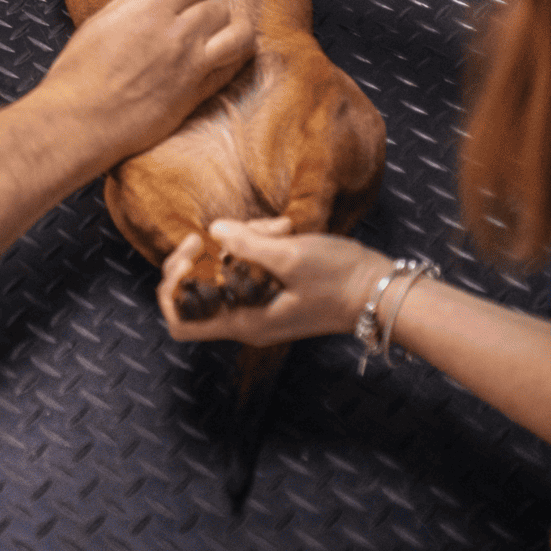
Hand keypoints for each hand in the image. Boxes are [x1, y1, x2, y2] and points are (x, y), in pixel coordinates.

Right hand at [36, 0, 254, 169]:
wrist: (78, 123)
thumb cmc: (78, 75)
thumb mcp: (99, 21)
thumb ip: (132, 0)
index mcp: (151, 9)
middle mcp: (178, 33)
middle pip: (218, 6)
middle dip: (209, 6)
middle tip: (198, 14)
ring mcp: (191, 66)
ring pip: (240, 36)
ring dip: (233, 30)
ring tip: (220, 34)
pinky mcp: (196, 95)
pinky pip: (231, 69)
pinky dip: (232, 58)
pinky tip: (221, 58)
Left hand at [158, 219, 394, 346]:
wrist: (378, 291)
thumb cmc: (338, 279)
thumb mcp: (291, 257)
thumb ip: (248, 245)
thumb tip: (213, 231)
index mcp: (244, 323)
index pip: (180, 321)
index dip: (172, 287)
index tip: (192, 252)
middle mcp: (245, 319)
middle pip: (198, 291)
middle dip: (206, 255)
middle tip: (217, 233)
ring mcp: (259, 305)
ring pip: (227, 270)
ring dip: (241, 242)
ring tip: (275, 227)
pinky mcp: (272, 290)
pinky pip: (250, 266)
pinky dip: (259, 244)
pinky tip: (284, 230)